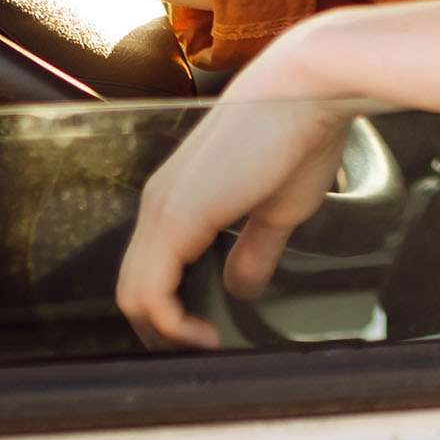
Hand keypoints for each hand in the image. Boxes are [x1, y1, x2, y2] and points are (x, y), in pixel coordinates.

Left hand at [114, 43, 363, 349]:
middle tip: (203, 350)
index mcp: (178, 199)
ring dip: (165, 333)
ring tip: (206, 347)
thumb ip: (253, 252)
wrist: (306, 89)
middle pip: (133, 289)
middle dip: (163, 332)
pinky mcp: (176, 217)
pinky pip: (151, 291)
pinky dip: (171, 325)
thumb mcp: (277, 209)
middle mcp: (159, 203)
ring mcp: (162, 209)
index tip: (211, 332)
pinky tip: (206, 335)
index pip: (151, 271)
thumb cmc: (299, 136)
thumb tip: (241, 289)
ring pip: (134, 294)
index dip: (173, 313)